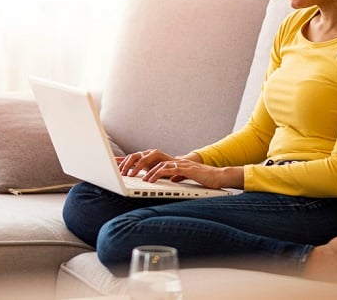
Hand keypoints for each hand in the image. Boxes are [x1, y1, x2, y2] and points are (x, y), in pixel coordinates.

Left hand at [118, 149, 242, 188]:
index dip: (132, 160)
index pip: (146, 158)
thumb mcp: (181, 177)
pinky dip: (157, 174)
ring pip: (155, 162)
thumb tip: (165, 178)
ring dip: (142, 169)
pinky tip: (150, 180)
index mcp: (168, 162)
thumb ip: (172, 175)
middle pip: (147, 156)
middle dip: (132, 163)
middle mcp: (172, 159)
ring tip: (132, 177)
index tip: (117, 164)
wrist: (218, 177)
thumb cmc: (201, 178)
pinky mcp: (185, 168)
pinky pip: (167, 169)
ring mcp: (178, 163)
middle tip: (121, 171)